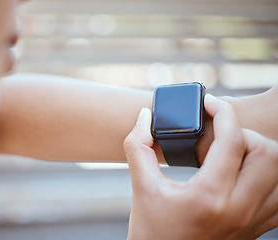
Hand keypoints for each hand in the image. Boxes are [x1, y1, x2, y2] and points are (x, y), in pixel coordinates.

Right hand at [124, 94, 277, 239]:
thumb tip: (143, 116)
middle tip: (220, 135)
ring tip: (234, 153)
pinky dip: (270, 176)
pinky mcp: (256, 227)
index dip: (222, 112)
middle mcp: (238, 209)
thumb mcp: (141, 186)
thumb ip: (137, 146)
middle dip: (245, 134)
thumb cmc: (151, 230)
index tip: (209, 104)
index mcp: (208, 196)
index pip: (233, 141)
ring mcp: (251, 221)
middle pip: (268, 153)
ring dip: (261, 153)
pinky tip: (245, 173)